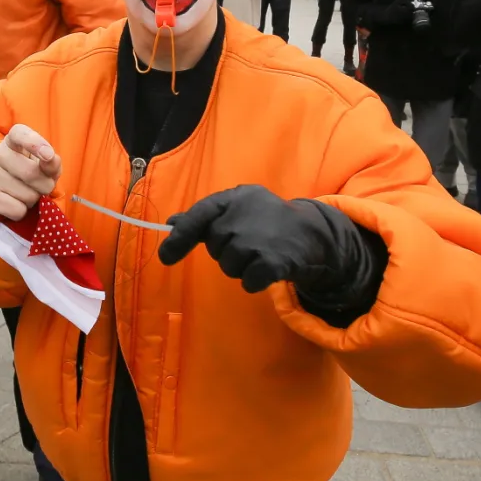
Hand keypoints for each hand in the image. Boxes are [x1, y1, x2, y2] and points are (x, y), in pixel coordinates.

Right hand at [0, 124, 61, 221]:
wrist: (9, 192)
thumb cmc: (33, 172)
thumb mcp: (47, 165)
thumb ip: (52, 162)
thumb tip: (50, 159)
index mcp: (13, 140)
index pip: (20, 134)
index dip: (35, 143)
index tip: (48, 155)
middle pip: (30, 173)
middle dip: (45, 186)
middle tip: (42, 186)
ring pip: (26, 195)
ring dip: (33, 199)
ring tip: (26, 193)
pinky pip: (16, 210)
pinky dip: (22, 211)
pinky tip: (15, 203)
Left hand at [158, 185, 363, 296]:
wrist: (315, 234)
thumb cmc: (269, 220)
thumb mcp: (239, 208)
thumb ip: (206, 216)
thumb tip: (172, 222)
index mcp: (234, 198)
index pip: (198, 216)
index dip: (179, 238)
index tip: (165, 257)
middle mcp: (242, 215)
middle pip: (215, 248)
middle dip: (228, 252)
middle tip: (252, 243)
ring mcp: (257, 238)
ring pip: (229, 267)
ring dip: (242, 267)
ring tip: (262, 254)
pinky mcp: (272, 261)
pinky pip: (247, 282)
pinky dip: (255, 281)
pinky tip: (269, 268)